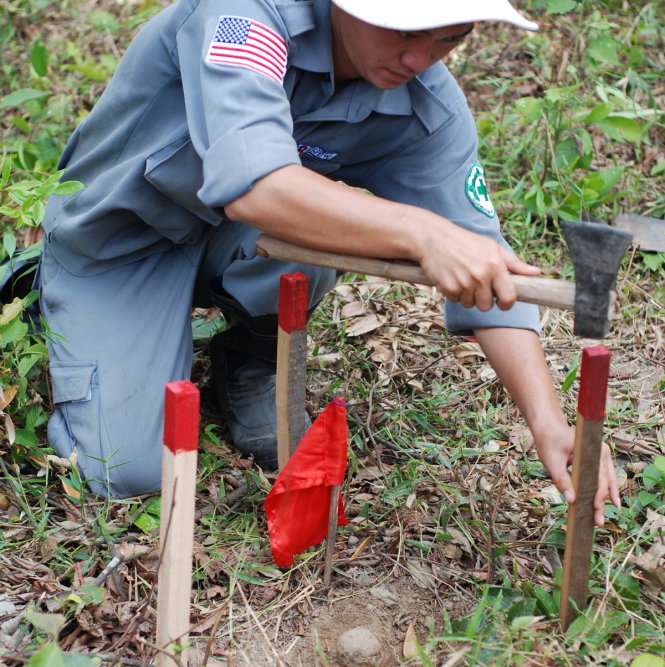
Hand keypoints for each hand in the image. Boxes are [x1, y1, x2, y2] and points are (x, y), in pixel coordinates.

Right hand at [417, 221, 540, 310]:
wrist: (434, 238)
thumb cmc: (466, 242)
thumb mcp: (492, 248)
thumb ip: (515, 264)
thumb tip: (537, 273)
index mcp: (495, 266)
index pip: (509, 298)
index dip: (506, 304)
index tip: (502, 301)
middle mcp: (481, 276)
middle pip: (487, 306)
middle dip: (483, 300)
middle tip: (477, 286)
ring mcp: (464, 283)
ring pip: (470, 305)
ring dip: (467, 297)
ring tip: (463, 279)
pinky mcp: (448, 287)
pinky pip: (456, 300)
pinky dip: (454, 293)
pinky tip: (452, 278)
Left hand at [534, 424, 620, 526]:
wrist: (549, 428)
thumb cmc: (550, 442)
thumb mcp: (552, 461)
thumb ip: (561, 480)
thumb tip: (571, 500)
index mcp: (592, 449)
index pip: (599, 477)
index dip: (597, 495)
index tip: (594, 508)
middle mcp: (602, 452)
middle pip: (605, 482)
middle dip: (601, 502)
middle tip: (598, 522)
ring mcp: (603, 456)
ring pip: (608, 482)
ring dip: (605, 500)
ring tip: (599, 518)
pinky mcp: (599, 460)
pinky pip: (605, 478)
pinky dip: (604, 491)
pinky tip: (606, 505)